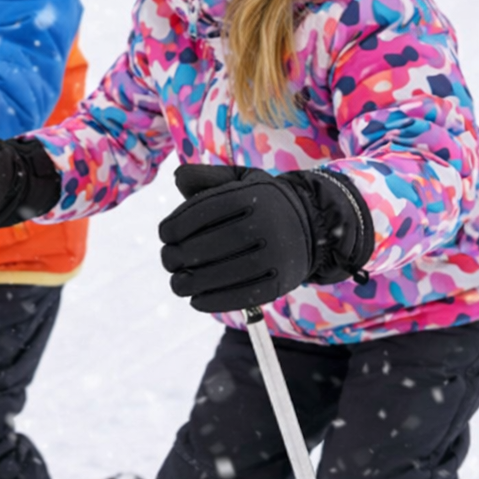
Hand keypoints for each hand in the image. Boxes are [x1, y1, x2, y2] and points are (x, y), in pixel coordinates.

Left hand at [159, 164, 371, 312]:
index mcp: (251, 195)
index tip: (164, 235)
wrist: (314, 226)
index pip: (200, 212)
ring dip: (189, 283)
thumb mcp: (242, 180)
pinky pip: (240, 296)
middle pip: (207, 246)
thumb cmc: (264, 202)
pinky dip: (213, 301)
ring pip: (221, 274)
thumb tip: (178, 177)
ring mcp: (275, 256)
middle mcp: (265, 224)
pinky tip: (195, 300)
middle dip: (177, 256)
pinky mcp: (280, 283)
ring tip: (177, 283)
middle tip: (168, 260)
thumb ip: (208, 178)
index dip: (175, 226)